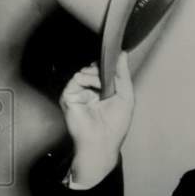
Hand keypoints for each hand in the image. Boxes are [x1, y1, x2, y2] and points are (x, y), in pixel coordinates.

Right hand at [59, 52, 134, 186]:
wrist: (102, 140)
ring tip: (102, 87)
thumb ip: (123, 74)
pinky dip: (86, 80)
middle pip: (94, 69)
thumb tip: (122, 54)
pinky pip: (76, 79)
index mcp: (103, 91)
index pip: (103, 71)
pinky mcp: (69, 96)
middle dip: (103, 69)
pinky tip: (93, 90)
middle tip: (109, 77)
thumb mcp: (126, 95)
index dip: (108, 65)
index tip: (114, 57)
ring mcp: (78, 93)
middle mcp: (90, 91)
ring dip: (96, 75)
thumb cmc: (115, 125)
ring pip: (85, 71)